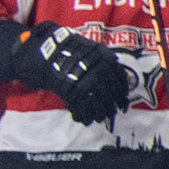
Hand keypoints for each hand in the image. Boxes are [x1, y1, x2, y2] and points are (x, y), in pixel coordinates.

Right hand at [11, 23, 130, 124]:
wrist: (46, 49)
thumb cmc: (68, 50)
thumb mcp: (90, 49)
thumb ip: (103, 62)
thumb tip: (117, 79)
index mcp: (104, 57)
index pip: (120, 79)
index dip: (122, 94)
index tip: (122, 104)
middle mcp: (97, 68)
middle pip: (109, 93)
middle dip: (110, 107)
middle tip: (111, 115)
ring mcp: (83, 79)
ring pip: (96, 101)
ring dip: (98, 113)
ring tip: (98, 119)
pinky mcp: (70, 89)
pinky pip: (80, 105)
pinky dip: (83, 114)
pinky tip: (84, 119)